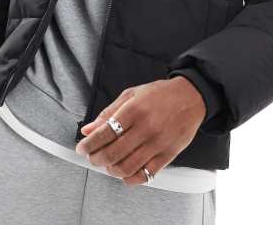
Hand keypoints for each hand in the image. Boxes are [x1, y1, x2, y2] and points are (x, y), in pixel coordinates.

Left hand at [75, 77, 205, 186]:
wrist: (191, 97)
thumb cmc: (160, 95)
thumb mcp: (131, 95)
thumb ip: (108, 112)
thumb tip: (88, 129)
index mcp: (134, 110)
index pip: (105, 132)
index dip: (89, 144)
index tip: (82, 148)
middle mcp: (146, 127)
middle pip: (113, 153)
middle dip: (96, 159)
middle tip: (92, 157)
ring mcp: (158, 143)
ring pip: (127, 167)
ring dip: (111, 170)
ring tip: (107, 164)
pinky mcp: (168, 154)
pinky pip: (146, 174)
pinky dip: (131, 179)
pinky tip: (125, 173)